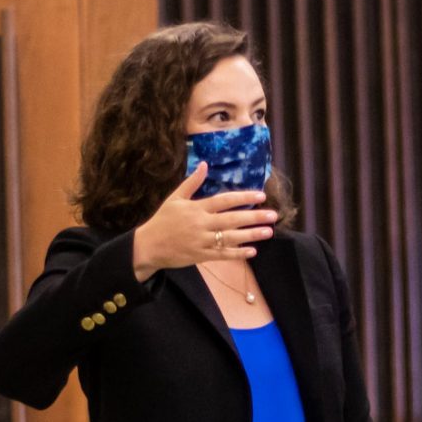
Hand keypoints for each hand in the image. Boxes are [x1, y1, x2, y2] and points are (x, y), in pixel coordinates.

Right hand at [130, 163, 278, 279]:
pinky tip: (253, 251)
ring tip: (269, 232)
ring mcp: (202, 242)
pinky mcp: (201, 256)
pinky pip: (222, 255)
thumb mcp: (174, 198)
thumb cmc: (162, 220)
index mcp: (196, 208)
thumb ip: (192, 182)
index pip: (224, 200)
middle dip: (254, 217)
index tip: (260, 195)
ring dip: (251, 235)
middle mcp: (201, 224)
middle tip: (273, 215)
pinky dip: (237, 253)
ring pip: (231, 238)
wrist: (148, 246)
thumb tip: (205, 165)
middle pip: (232, 219)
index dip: (243, 197)